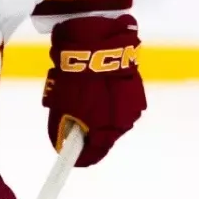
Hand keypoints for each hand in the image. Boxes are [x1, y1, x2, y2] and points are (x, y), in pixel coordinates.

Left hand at [44, 15, 144, 166]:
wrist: (97, 41)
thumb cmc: (76, 75)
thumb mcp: (61, 104)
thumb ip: (62, 129)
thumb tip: (63, 143)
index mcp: (106, 129)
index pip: (93, 154)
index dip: (80, 157)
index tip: (71, 156)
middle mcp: (124, 121)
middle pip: (105, 137)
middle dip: (90, 132)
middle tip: (73, 120)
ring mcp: (134, 104)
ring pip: (115, 119)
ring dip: (101, 115)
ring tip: (85, 98)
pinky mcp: (137, 88)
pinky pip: (122, 102)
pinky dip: (110, 100)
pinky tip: (98, 87)